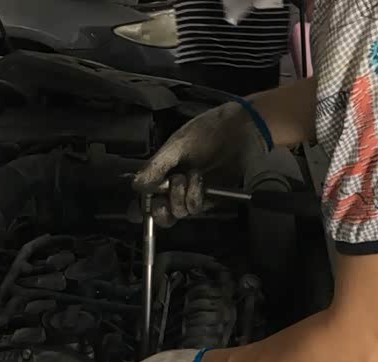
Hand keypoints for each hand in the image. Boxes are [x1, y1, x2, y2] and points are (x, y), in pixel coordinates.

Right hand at [133, 100, 270, 226]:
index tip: (144, 207)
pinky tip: (202, 179)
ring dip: (182, 195)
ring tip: (193, 174)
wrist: (241, 131)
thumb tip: (136, 186)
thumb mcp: (178, 145)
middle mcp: (174, 187)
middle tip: (166, 195)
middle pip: (160, 213)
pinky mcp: (208, 200)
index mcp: (161, 172)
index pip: (145, 198)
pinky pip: (195, 209)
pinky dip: (196, 195)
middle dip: (161, 207)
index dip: (142, 208)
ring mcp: (191, 194)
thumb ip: (156, 166)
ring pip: (177, 213)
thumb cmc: (207, 132)